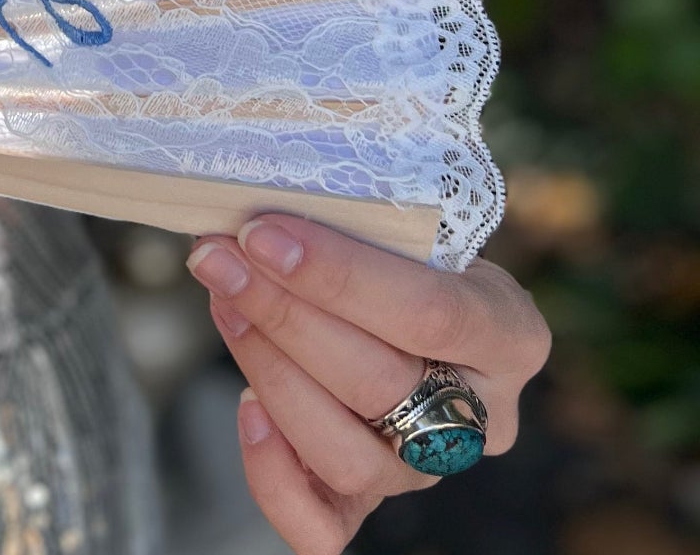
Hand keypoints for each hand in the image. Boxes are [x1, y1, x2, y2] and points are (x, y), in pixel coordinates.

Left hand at [188, 214, 549, 554]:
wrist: (405, 293)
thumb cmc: (402, 245)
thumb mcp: (406, 219)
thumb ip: (356, 217)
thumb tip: (259, 205)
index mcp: (508, 332)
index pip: (429, 313)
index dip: (339, 276)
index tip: (262, 233)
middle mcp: (479, 416)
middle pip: (379, 382)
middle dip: (283, 315)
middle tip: (219, 259)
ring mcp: (424, 465)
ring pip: (348, 455)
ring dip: (269, 372)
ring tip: (223, 302)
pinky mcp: (369, 500)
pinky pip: (323, 525)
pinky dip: (274, 477)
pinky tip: (243, 409)